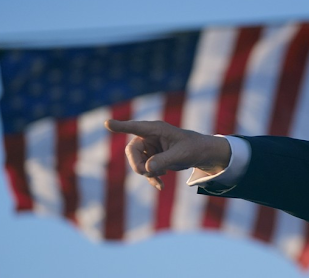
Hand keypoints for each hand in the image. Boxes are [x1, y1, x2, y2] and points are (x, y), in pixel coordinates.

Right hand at [104, 120, 230, 189]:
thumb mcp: (181, 155)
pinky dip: (151, 177)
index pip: (135, 127)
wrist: (201, 154)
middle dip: (137, 164)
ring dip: (147, 172)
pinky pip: (144, 169)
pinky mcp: (153, 158)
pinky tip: (160, 186)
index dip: (121, 126)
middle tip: (148, 173)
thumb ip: (164, 160)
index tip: (107, 123)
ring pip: (137, 162)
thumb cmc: (193, 148)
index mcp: (156, 129)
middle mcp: (150, 136)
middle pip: (132, 151)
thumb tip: (147, 169)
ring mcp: (150, 147)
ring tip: (162, 177)